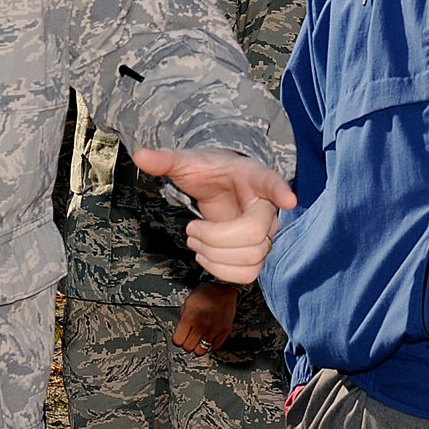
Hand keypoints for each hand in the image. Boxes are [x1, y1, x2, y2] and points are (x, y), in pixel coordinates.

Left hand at [131, 147, 294, 284]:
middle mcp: (266, 206)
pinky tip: (206, 257)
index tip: (289, 200)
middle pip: (255, 234)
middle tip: (192, 230)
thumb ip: (166, 160)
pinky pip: (250, 274)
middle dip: (216, 239)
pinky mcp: (257, 252)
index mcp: (252, 176)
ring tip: (196, 243)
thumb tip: (140, 155)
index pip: (271, 181)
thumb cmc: (208, 172)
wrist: (218, 185)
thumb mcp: (187, 163)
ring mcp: (265, 232)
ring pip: (253, 258)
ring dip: (216, 257)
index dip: (280, 191)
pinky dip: (223, 271)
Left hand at [172, 281, 238, 356]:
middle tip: (189, 338)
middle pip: (189, 347)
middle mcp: (201, 325)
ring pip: (202, 350)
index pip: (178, 341)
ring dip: (199, 346)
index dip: (178, 339)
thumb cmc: (205, 293)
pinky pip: (215, 346)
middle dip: (187, 344)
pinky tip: (209, 337)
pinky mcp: (224, 330)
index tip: (180, 337)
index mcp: (189, 317)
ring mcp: (214, 329)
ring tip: (199, 339)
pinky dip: (211, 344)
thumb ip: (183, 318)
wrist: (223, 287)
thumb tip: (182, 331)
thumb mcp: (187, 303)